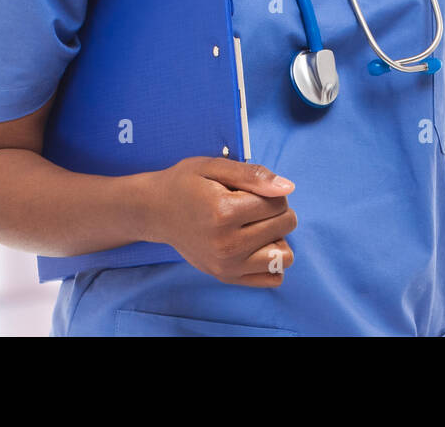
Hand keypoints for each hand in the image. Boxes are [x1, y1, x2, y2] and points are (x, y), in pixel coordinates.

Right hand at [147, 157, 296, 286]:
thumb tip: (287, 188)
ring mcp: (227, 266)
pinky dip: (271, 260)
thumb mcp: (214, 167)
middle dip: (276, 210)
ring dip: (277, 237)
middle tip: (251, 205)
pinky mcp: (226, 277)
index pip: (279, 202)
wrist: (156, 211)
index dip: (271, 190)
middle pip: (285, 225)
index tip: (249, 190)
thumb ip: (253, 174)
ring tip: (255, 226)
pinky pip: (272, 277)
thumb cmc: (186, 184)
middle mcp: (227, 245)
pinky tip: (255, 245)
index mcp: (224, 213)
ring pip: (284, 255)